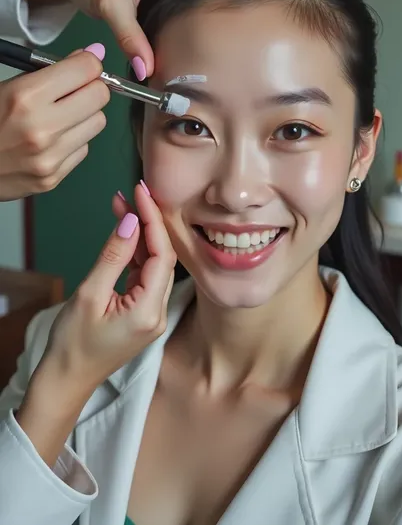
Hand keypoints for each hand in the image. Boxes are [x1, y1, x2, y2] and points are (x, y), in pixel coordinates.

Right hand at [0, 45, 108, 201]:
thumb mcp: (9, 86)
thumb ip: (50, 71)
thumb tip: (91, 56)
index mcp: (26, 97)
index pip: (87, 69)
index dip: (88, 64)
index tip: (84, 66)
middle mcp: (41, 128)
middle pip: (100, 96)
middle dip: (92, 88)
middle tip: (76, 90)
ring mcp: (49, 158)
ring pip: (98, 123)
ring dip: (85, 115)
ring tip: (60, 117)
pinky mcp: (53, 178)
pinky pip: (83, 149)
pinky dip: (73, 141)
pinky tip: (51, 140)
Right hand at [16, 184, 174, 466]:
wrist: (66, 380)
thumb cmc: (72, 343)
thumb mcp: (90, 294)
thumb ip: (113, 256)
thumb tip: (131, 221)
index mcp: (149, 310)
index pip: (162, 254)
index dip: (153, 219)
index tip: (141, 192)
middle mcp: (159, 312)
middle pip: (163, 257)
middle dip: (149, 222)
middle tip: (133, 193)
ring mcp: (153, 313)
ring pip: (155, 264)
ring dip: (142, 235)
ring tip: (124, 205)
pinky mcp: (144, 312)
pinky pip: (146, 275)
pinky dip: (137, 253)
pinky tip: (126, 233)